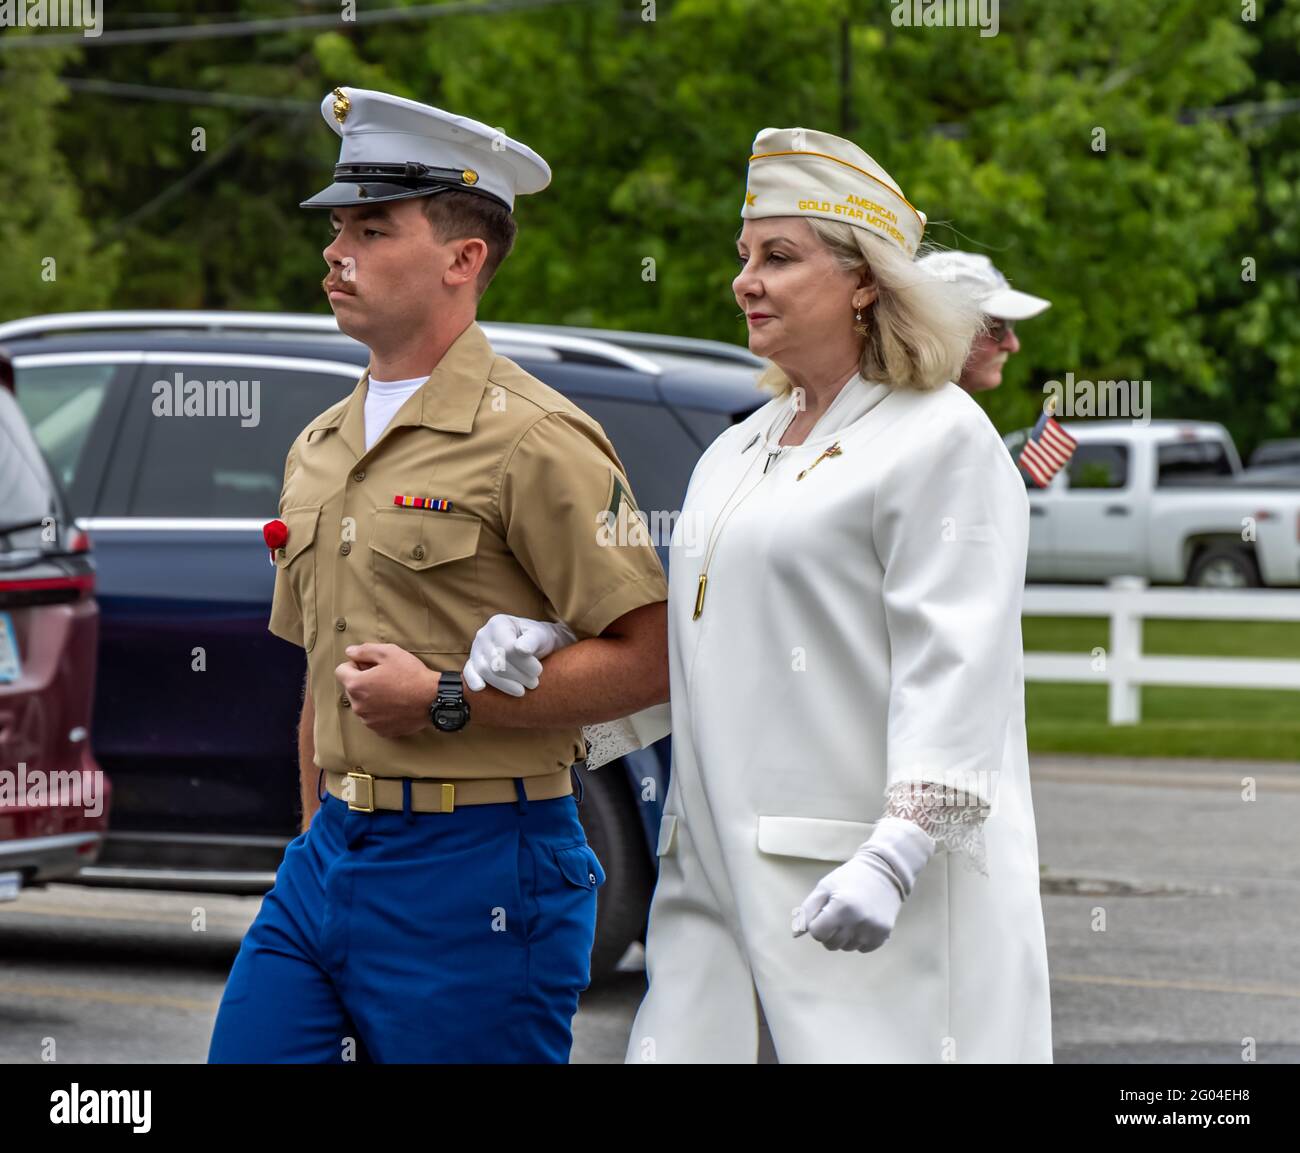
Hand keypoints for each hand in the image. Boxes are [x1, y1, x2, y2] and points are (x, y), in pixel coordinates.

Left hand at [335, 642, 439, 737]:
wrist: (433, 699)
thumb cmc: (411, 675)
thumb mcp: (389, 653)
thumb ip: (364, 650)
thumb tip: (349, 652)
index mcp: (357, 685)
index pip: (341, 671)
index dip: (355, 664)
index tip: (371, 665)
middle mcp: (358, 706)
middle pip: (351, 688)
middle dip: (363, 681)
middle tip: (385, 677)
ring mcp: (369, 720)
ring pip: (362, 704)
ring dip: (371, 697)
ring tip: (392, 691)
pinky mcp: (380, 730)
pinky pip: (373, 717)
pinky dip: (380, 711)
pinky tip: (396, 704)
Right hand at [462, 614, 576, 696]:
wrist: (532, 644)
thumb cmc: (537, 638)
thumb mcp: (540, 635)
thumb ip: (532, 641)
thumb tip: (522, 649)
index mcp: (499, 623)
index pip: (508, 647)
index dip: (524, 663)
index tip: (538, 671)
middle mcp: (483, 634)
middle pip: (496, 661)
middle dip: (517, 675)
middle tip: (534, 682)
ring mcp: (476, 649)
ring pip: (485, 670)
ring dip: (505, 684)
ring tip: (522, 689)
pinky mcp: (473, 663)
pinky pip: (469, 672)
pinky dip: (473, 680)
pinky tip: (480, 688)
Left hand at [793, 818, 934, 952]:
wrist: (883, 871)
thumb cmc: (848, 878)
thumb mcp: (824, 887)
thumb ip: (807, 911)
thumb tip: (795, 934)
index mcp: (841, 906)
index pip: (817, 934)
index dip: (817, 924)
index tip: (824, 912)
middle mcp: (858, 920)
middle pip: (831, 944)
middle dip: (829, 932)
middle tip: (837, 914)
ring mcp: (872, 929)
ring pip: (846, 948)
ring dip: (844, 936)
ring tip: (851, 916)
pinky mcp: (884, 934)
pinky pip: (862, 949)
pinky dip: (859, 939)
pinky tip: (863, 922)